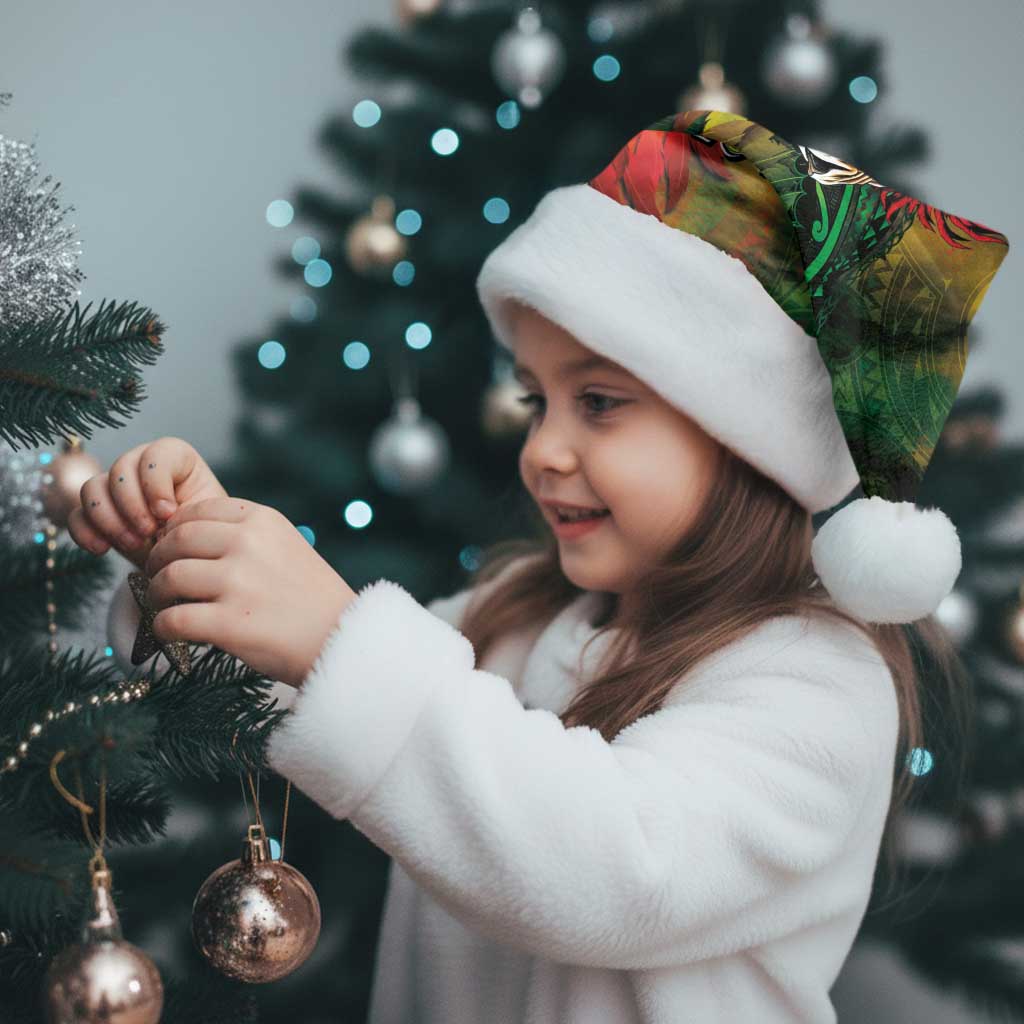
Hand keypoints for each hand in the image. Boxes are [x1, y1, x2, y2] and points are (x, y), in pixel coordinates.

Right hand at [67, 437, 227, 570]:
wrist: (188, 560)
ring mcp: (115, 488)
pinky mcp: (97, 514)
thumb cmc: (203, 534)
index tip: (168, 513)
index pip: (156, 454)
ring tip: (133, 544)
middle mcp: (141, 466)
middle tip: (148, 533)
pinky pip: (76, 515)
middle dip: (132, 505)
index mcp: (176, 459)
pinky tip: (102, 549)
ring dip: (109, 520)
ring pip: (92, 488)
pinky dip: (85, 532)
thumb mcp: (206, 519)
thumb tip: (163, 515)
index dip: (156, 483)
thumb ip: (189, 510)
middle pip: (120, 469)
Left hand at [142, 496, 357, 687]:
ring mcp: (238, 583)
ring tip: (164, 605)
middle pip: (176, 541)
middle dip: (158, 560)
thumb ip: (246, 536)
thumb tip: (185, 538)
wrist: (343, 639)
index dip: (175, 530)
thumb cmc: (313, 598)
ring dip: (157, 594)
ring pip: (169, 578)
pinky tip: (170, 632)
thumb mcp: (287, 546)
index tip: (172, 548)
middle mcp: (248, 544)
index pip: (198, 511)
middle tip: (157, 577)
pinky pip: (172, 620)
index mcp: (263, 520)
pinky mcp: (229, 623)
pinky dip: (163, 627)